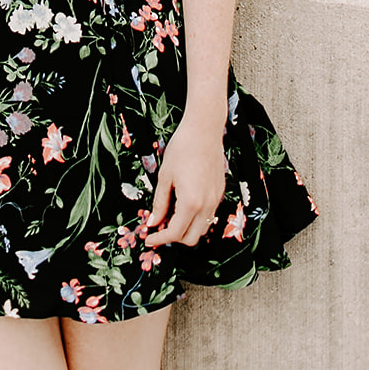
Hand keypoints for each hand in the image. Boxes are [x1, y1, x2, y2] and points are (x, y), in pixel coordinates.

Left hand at [143, 118, 226, 247]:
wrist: (204, 130)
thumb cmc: (182, 148)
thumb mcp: (165, 176)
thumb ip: (160, 202)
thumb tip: (153, 222)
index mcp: (191, 203)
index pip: (175, 233)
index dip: (159, 239)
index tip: (149, 239)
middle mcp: (207, 206)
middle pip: (191, 238)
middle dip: (173, 238)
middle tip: (158, 228)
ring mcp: (215, 200)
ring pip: (202, 229)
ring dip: (186, 230)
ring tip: (170, 217)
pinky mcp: (219, 193)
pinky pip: (208, 216)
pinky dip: (196, 219)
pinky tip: (183, 206)